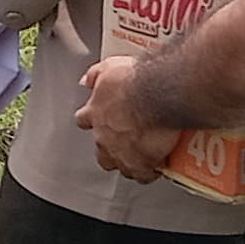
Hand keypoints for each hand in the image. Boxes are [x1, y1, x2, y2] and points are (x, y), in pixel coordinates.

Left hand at [77, 56, 180, 182]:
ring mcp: (121, 153)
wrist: (157, 94)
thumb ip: (95, 74)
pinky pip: (143, 175)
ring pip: (121, 166)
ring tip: (145, 158)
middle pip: (101, 152)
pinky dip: (149, 172)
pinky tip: (159, 167)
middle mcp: (104, 137)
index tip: (103, 120)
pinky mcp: (140, 164)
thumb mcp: (110, 68)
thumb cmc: (135, 80)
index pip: (85, 120)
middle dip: (111, 150)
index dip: (93, 121)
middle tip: (126, 143)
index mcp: (96, 113)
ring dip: (130, 163)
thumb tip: (86, 80)